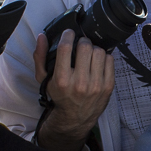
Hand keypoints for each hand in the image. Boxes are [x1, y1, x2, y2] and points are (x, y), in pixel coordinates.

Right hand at [33, 29, 114, 150]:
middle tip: (80, 44)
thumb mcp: (44, 80)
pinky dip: (104, 57)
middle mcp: (80, 83)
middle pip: (85, 47)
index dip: (68, 35)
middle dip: (82, 41)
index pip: (66, 48)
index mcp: (62, 80)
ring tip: (89, 54)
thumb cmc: (60, 95)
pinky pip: (110, 60)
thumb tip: (42, 37)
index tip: (69, 33)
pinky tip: (98, 62)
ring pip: (99, 51)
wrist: (76, 117)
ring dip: (94, 49)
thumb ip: (40, 57)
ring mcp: (96, 85)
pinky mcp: (108, 86)